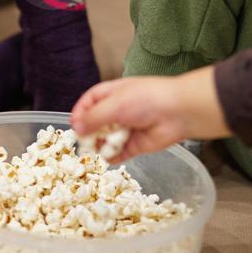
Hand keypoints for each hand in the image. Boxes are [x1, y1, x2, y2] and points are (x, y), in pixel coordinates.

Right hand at [69, 68, 229, 165]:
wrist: (178, 113)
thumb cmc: (147, 100)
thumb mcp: (116, 104)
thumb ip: (94, 117)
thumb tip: (76, 128)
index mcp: (113, 94)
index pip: (89, 101)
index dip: (80, 112)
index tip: (73, 125)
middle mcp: (118, 111)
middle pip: (95, 123)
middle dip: (88, 132)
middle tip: (83, 142)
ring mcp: (126, 129)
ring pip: (104, 140)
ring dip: (99, 146)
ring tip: (95, 151)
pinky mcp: (134, 146)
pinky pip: (117, 154)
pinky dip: (111, 157)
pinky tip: (107, 158)